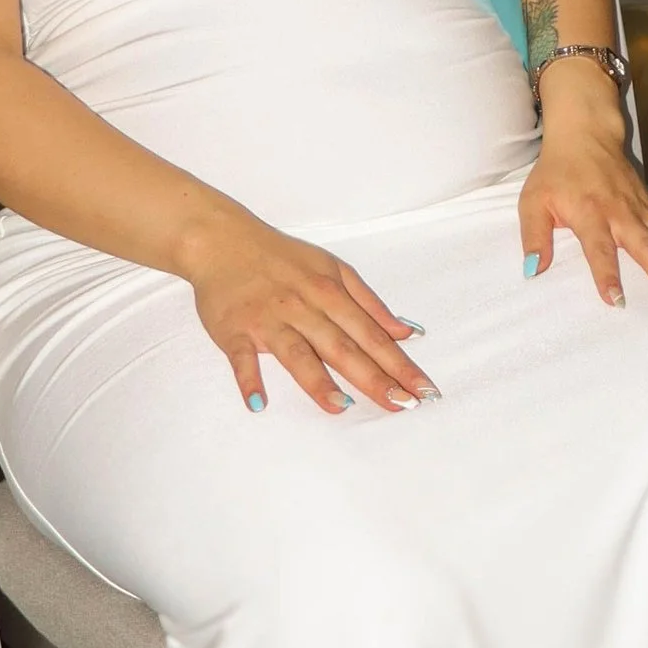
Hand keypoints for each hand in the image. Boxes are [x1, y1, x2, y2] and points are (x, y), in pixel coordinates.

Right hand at [178, 210, 437, 416]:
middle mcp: (304, 307)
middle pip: (344, 348)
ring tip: (342, 407)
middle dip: (375, 378)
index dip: (400, 364)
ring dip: (318, 380)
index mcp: (331, 293)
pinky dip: (249, 379)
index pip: (372, 336)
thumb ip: (370, 304)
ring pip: (297, 353)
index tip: (423, 391)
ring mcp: (269, 320)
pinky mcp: (234, 330)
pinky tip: (259, 402)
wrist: (223, 241)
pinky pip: (241, 358)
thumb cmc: (285, 260)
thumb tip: (406, 333)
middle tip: (403, 406)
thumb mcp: (334, 270)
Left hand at [525, 60, 647, 308]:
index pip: (599, 248)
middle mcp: (622, 214)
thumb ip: (534, 237)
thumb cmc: (557, 172)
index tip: (617, 301)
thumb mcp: (533, 201)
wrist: (586, 134)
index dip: (607, 274)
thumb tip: (533, 271)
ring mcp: (643, 210)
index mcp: (590, 214)